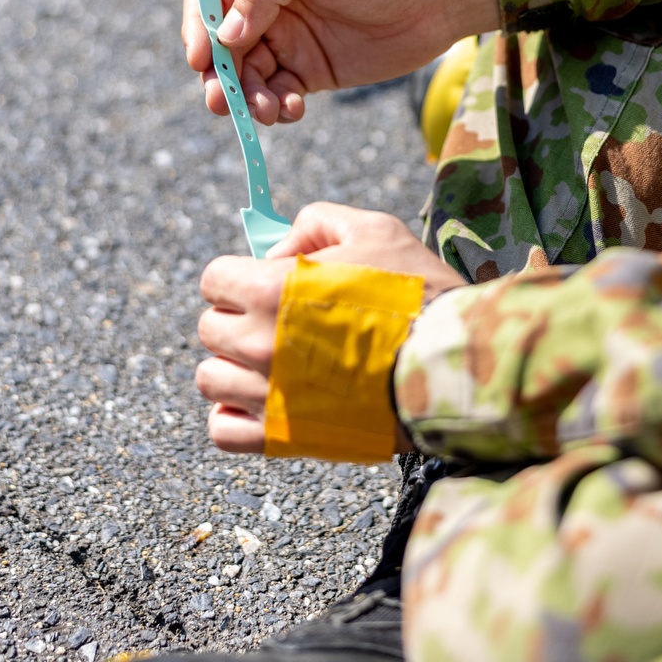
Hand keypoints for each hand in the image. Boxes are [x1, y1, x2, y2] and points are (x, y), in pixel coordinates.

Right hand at [181, 0, 497, 122]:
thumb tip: (226, 35)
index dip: (198, 26)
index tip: (200, 58)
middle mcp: (266, 1)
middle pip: (221, 43)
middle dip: (218, 74)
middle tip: (222, 101)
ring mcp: (287, 37)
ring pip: (246, 74)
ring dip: (246, 97)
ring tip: (265, 112)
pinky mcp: (309, 70)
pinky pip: (276, 94)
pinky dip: (276, 108)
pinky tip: (291, 111)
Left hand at [196, 204, 462, 452]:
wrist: (451, 365)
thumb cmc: (417, 292)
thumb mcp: (373, 229)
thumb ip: (315, 224)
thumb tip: (274, 252)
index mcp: (271, 289)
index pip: (214, 279)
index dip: (238, 276)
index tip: (264, 282)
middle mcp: (259, 342)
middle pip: (211, 327)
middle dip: (237, 318)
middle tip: (277, 321)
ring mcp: (268, 394)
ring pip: (211, 379)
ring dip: (233, 367)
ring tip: (270, 363)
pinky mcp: (285, 437)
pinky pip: (224, 431)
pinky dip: (232, 417)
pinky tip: (262, 401)